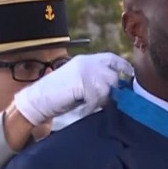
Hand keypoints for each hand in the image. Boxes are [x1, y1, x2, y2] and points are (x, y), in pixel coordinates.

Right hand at [13, 52, 132, 125]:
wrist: (38, 99)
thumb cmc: (59, 94)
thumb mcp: (80, 82)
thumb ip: (96, 80)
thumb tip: (117, 89)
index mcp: (86, 60)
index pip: (111, 58)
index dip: (123, 66)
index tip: (130, 74)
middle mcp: (86, 62)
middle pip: (112, 76)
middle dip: (112, 91)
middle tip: (105, 103)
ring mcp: (84, 71)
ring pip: (106, 87)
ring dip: (102, 100)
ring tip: (91, 106)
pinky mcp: (80, 82)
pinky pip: (96, 97)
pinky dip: (91, 106)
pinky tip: (85, 110)